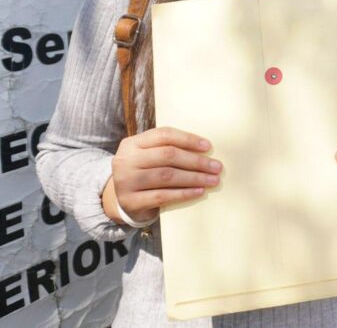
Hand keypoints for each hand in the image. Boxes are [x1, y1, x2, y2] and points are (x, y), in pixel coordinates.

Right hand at [104, 127, 221, 223]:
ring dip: (194, 178)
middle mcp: (126, 160)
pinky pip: (162, 196)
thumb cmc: (143, 173)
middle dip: (196, 161)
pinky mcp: (131, 201)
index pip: (164, 135)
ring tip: (212, 180)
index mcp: (132, 143)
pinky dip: (184, 193)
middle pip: (168, 155)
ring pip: (167, 176)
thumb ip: (167, 149)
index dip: (188, 139)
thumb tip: (205, 150)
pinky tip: (199, 192)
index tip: (208, 147)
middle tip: (216, 167)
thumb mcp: (147, 156)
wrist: (120, 200)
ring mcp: (126, 181)